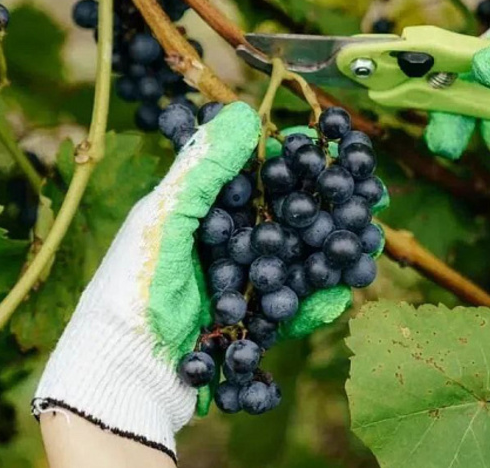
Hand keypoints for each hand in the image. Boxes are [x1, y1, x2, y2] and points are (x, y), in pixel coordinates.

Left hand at [31, 103, 358, 459]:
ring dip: (331, 255)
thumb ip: (203, 169)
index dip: (297, 160)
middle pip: (285, 218)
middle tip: (369, 200)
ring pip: (295, 262)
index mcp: (199, 210)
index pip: (257, 174)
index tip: (336, 148)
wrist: (121, 378)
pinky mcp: (248, 326)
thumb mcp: (162, 221)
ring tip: (364, 248)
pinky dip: (315, 303)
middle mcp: (222, 244)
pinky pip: (290, 310)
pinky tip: (338, 295)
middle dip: (327, 209)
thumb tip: (246, 112)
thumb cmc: (129, 291)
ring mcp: (237, 286)